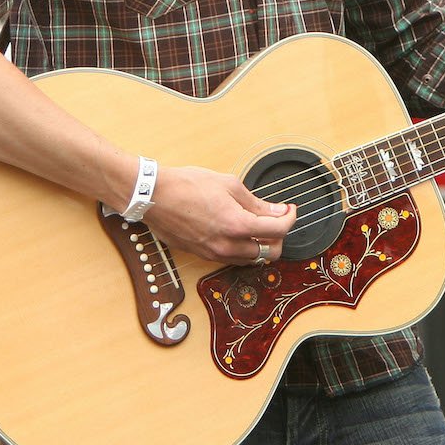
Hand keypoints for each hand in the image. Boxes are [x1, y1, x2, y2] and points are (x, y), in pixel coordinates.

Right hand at [145, 165, 295, 263]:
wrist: (154, 196)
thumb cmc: (187, 185)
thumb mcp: (229, 185)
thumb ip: (256, 202)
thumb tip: (277, 211)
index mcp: (237, 225)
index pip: (278, 231)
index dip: (290, 219)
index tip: (290, 209)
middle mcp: (227, 246)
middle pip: (270, 253)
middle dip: (279, 236)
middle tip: (276, 218)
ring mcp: (214, 254)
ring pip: (252, 259)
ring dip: (261, 244)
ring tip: (257, 223)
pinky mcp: (203, 256)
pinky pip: (233, 258)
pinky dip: (243, 248)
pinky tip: (239, 231)